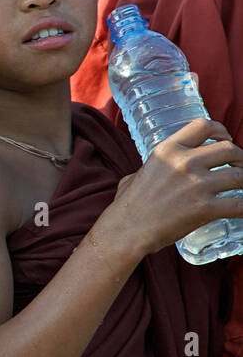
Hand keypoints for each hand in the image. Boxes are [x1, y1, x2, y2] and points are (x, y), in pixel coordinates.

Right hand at [101, 118, 242, 257]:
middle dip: (240, 159)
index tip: (225, 139)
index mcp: (167, 150)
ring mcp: (197, 185)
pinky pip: (240, 205)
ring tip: (242, 189)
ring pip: (240, 176)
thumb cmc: (128, 205)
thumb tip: (162, 169)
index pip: (203, 126)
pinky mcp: (205, 208)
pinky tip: (242, 210)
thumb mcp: (138, 173)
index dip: (220, 130)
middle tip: (239, 169)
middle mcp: (184, 162)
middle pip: (230, 149)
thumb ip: (155, 166)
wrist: (126, 230)